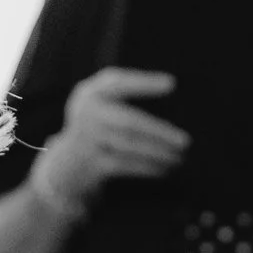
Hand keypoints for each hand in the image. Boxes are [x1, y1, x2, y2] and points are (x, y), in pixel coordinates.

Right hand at [34, 67, 188, 208]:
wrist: (66, 164)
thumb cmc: (97, 127)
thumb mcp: (102, 104)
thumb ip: (127, 93)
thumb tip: (172, 92)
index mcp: (91, 93)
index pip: (117, 82)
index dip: (144, 83)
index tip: (172, 84)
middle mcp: (86, 114)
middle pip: (129, 121)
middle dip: (160, 131)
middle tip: (185, 141)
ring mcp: (86, 141)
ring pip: (129, 146)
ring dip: (158, 153)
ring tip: (180, 157)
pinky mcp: (90, 164)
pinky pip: (124, 166)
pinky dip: (148, 168)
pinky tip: (165, 170)